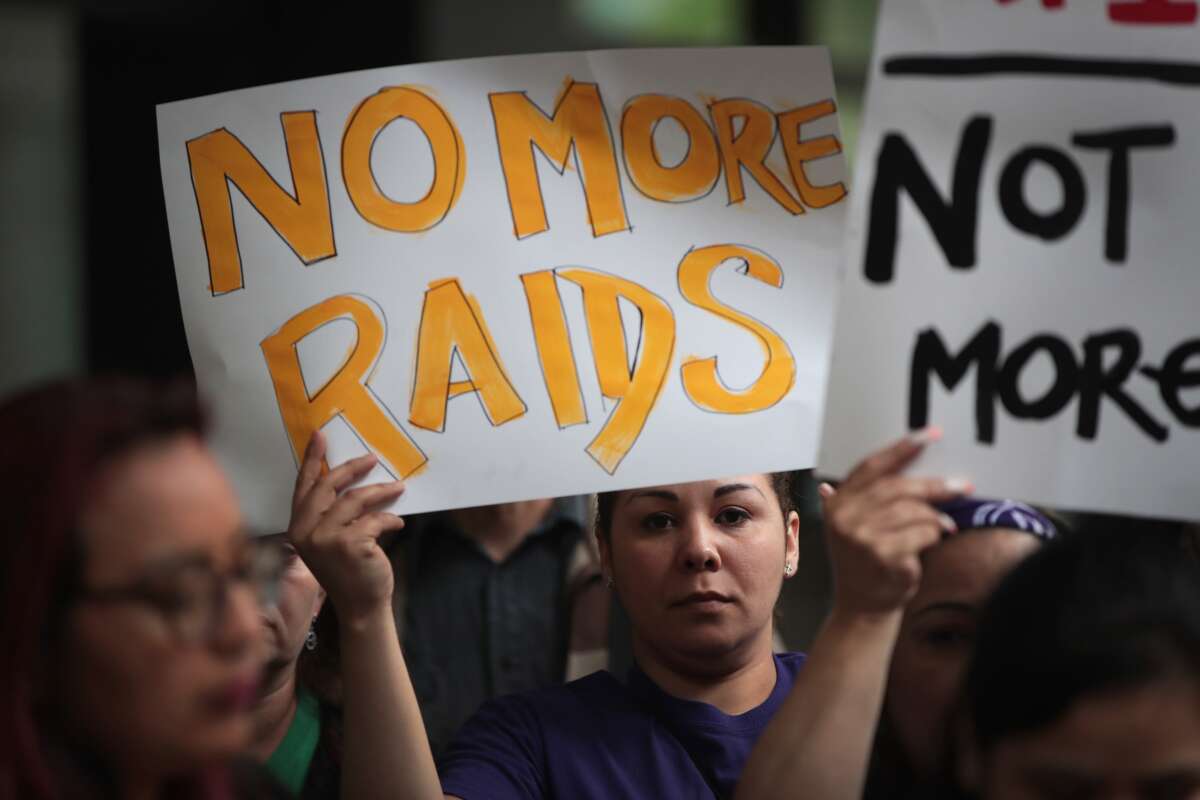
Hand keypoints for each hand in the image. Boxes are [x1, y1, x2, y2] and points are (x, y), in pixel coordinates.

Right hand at [287, 430, 405, 624]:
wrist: (360, 605)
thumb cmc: (349, 570)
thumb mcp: (332, 539)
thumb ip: (333, 514)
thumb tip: (356, 479)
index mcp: (297, 527)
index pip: (304, 485)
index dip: (312, 459)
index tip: (320, 435)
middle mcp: (305, 531)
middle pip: (328, 485)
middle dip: (353, 468)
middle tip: (373, 457)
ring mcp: (325, 538)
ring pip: (356, 499)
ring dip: (381, 491)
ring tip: (398, 488)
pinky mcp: (349, 543)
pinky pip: (374, 518)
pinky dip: (389, 519)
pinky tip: (397, 524)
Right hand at [820, 428, 970, 617]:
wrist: (862, 606)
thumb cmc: (866, 561)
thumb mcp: (855, 525)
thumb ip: (865, 497)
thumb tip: (895, 464)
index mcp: (837, 503)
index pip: (872, 467)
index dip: (902, 448)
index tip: (930, 435)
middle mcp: (844, 516)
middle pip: (898, 487)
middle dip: (934, 485)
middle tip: (962, 485)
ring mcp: (861, 536)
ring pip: (914, 510)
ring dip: (935, 517)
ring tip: (944, 525)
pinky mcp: (883, 555)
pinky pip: (922, 532)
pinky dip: (934, 534)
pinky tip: (936, 540)